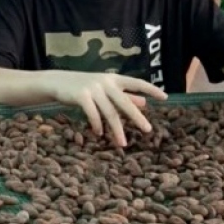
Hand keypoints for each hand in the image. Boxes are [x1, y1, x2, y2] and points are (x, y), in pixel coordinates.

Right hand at [48, 71, 167, 147]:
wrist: (58, 82)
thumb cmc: (85, 86)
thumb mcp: (106, 89)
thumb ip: (124, 95)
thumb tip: (145, 103)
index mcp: (114, 79)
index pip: (136, 82)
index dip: (151, 89)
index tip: (165, 98)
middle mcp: (106, 82)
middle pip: (124, 102)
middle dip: (136, 117)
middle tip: (147, 130)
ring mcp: (93, 89)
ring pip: (109, 112)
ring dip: (116, 130)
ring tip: (123, 144)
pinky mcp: (81, 96)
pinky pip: (93, 114)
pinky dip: (97, 125)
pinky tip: (100, 134)